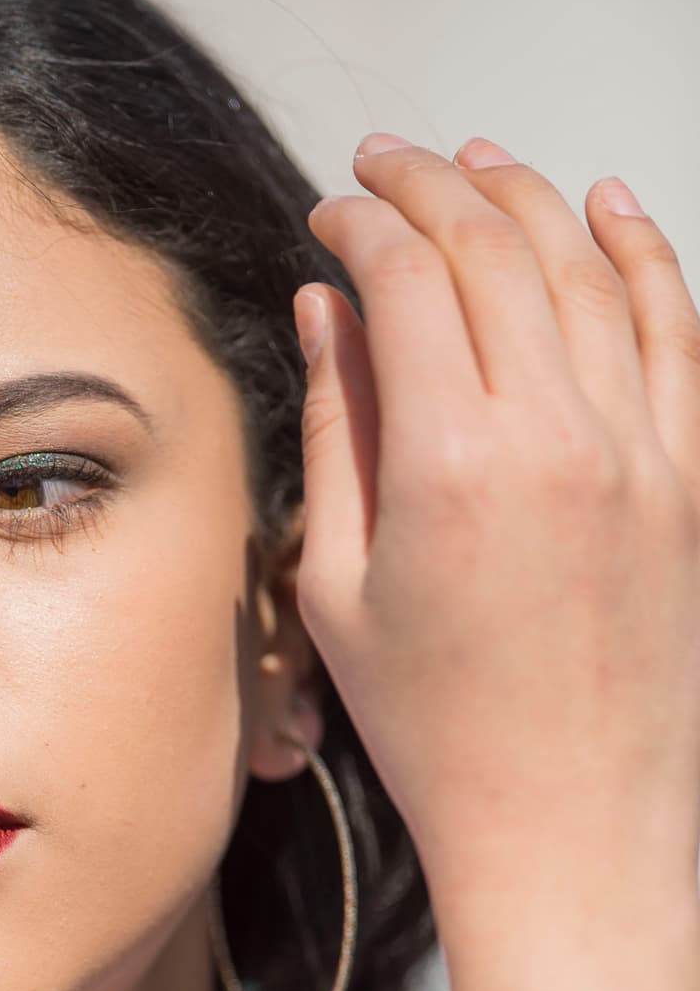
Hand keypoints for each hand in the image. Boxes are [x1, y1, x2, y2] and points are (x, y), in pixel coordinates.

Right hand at [294, 134, 699, 906]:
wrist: (569, 826)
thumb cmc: (443, 731)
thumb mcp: (341, 589)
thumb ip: (339, 433)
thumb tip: (328, 316)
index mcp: (451, 467)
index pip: (406, 280)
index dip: (361, 224)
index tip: (330, 216)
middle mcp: (559, 439)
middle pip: (498, 249)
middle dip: (433, 185)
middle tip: (388, 167)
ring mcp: (644, 456)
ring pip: (592, 270)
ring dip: (532, 199)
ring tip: (482, 165)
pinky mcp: (695, 484)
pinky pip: (682, 332)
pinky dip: (648, 256)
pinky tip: (612, 211)